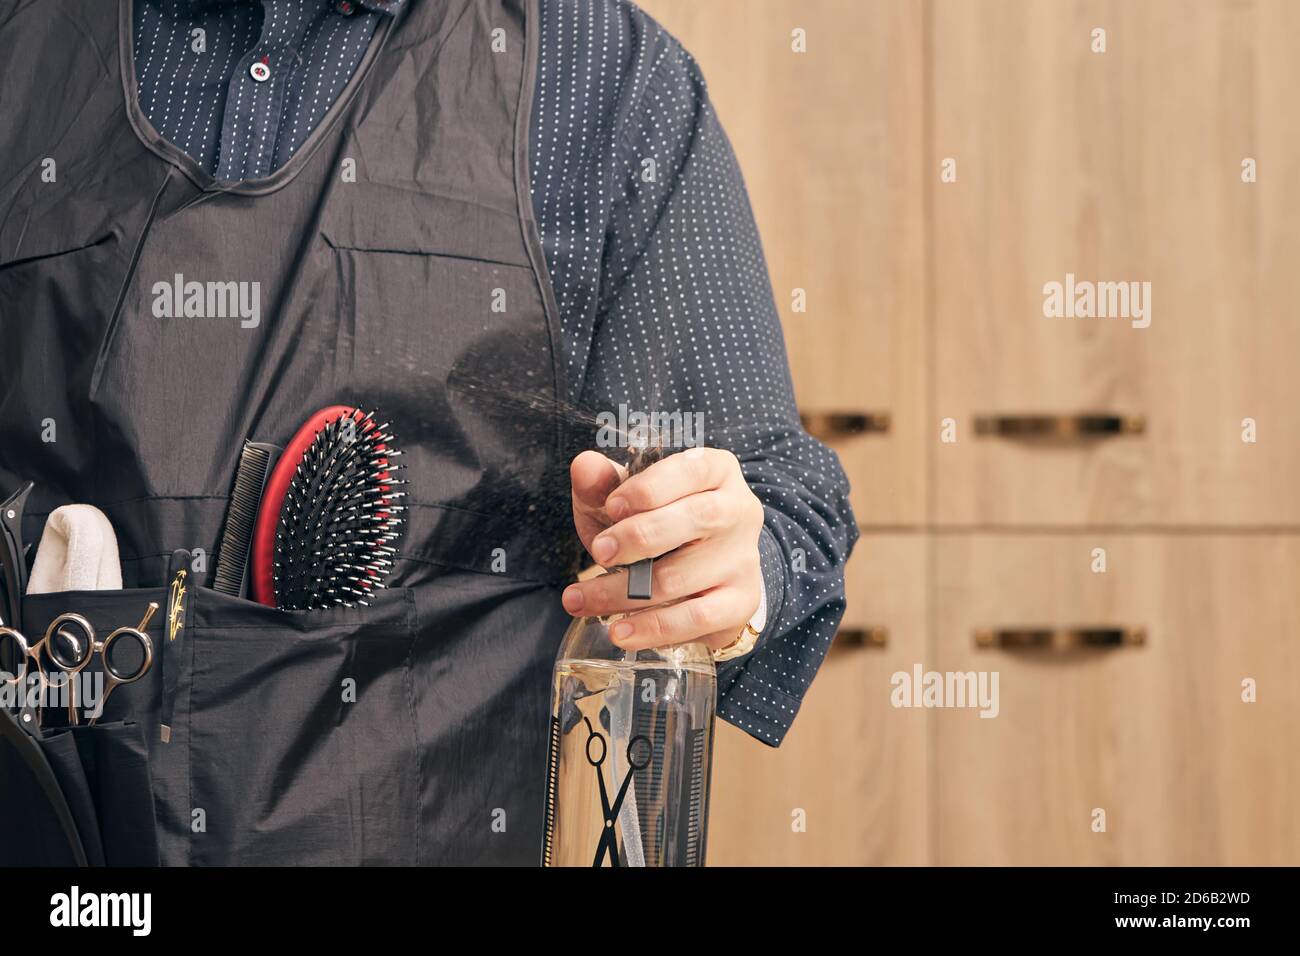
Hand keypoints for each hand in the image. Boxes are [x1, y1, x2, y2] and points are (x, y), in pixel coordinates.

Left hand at [564, 447, 764, 651]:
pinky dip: (652, 627)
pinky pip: (696, 618)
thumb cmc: (658, 525)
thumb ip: (603, 483)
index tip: (612, 507)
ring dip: (622, 592)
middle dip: (638, 537)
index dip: (649, 488)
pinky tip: (619, 631)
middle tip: (598, 552)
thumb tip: (583, 466)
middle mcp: (738, 511)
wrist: (703, 574)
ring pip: (682, 576)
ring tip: (579, 600)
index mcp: (716, 472)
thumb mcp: (626, 499)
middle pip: (696, 519)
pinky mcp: (740, 602)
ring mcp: (743, 559)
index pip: (691, 470)